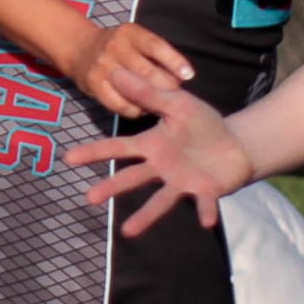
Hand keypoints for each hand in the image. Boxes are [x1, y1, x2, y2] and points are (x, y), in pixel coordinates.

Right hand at [66, 23, 195, 118]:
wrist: (80, 48)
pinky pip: (121, 105)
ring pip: (136, 89)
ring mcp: (103, 66)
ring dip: (154, 100)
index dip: (174, 61)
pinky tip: (143, 109)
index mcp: (130, 33)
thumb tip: (184, 76)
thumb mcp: (136, 39)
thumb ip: (156, 52)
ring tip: (162, 104)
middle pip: (148, 71)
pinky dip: (136, 111)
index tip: (188, 75)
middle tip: (176, 95)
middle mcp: (115, 47)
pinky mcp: (94, 85)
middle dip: (167, 86)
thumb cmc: (119, 47)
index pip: (156, 46)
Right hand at [66, 88, 255, 238]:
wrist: (235, 143)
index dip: (94, 152)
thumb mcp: (177, 103)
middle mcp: (161, 168)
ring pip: (160, 200)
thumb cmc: (202, 124)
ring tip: (127, 231)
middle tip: (89, 198)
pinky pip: (204, 203)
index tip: (69, 158)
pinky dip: (205, 211)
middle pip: (132, 178)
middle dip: (112, 186)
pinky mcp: (205, 191)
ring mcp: (181, 182)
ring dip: (146, 216)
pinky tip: (206, 222)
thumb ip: (148, 93)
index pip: (118, 148)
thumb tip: (116, 72)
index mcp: (152, 146)